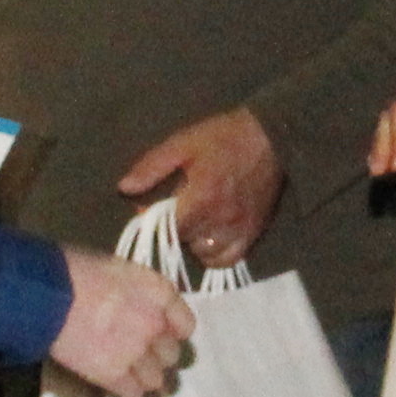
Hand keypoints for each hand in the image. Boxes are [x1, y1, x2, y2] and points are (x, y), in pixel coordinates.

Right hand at [51, 246, 194, 396]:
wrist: (49, 294)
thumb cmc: (76, 272)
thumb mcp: (118, 270)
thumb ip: (138, 293)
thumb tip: (136, 306)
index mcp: (160, 293)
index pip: (186, 325)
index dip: (173, 333)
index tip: (162, 336)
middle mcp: (156, 325)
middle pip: (171, 356)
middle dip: (156, 357)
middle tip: (137, 356)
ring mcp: (138, 352)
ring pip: (155, 380)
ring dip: (142, 379)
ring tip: (125, 375)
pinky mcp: (115, 376)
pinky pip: (133, 395)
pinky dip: (125, 394)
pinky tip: (113, 386)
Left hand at [113, 105, 285, 273]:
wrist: (271, 136)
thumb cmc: (223, 137)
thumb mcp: (182, 144)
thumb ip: (152, 167)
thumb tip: (124, 188)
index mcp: (200, 198)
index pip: (167, 228)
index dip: (152, 221)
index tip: (148, 208)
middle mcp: (220, 220)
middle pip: (184, 241)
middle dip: (172, 228)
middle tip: (173, 209)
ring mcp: (239, 229)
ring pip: (204, 255)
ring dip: (193, 242)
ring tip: (193, 223)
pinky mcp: (253, 233)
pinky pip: (229, 260)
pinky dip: (215, 255)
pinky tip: (210, 238)